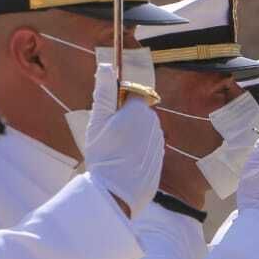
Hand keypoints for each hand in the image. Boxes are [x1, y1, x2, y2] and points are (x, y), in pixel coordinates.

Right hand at [84, 61, 163, 217]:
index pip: (132, 94)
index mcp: (139, 110)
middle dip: (125, 120)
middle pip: (138, 113)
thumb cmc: (104, 155)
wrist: (117, 192)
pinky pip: (148, 148)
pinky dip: (138, 152)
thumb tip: (106, 65)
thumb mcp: (98, 121)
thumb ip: (104, 92)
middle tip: (109, 137)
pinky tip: (125, 163)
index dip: (119, 102)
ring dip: (132, 136)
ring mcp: (159, 142)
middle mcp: (154, 123)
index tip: (109, 116)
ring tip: (116, 153)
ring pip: (143, 131)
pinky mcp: (160, 159)